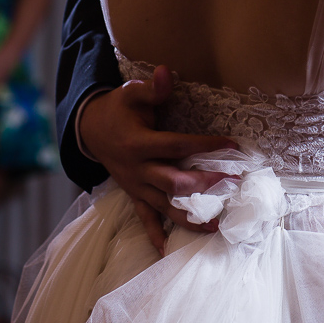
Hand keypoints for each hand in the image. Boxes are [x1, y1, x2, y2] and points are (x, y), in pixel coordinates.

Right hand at [77, 65, 237, 254]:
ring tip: (216, 225)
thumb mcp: (131, 92)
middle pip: (172, 182)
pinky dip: (155, 235)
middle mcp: (137, 169)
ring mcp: (135, 186)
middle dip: (203, 185)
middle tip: (232, 184)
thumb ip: (152, 87)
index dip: (205, 145)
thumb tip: (168, 71)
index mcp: (138, 143)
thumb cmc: (119, 109)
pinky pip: (145, 218)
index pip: (176, 146)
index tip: (232, 144)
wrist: (90, 130)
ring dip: (189, 216)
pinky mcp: (134, 195)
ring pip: (164, 205)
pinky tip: (166, 251)